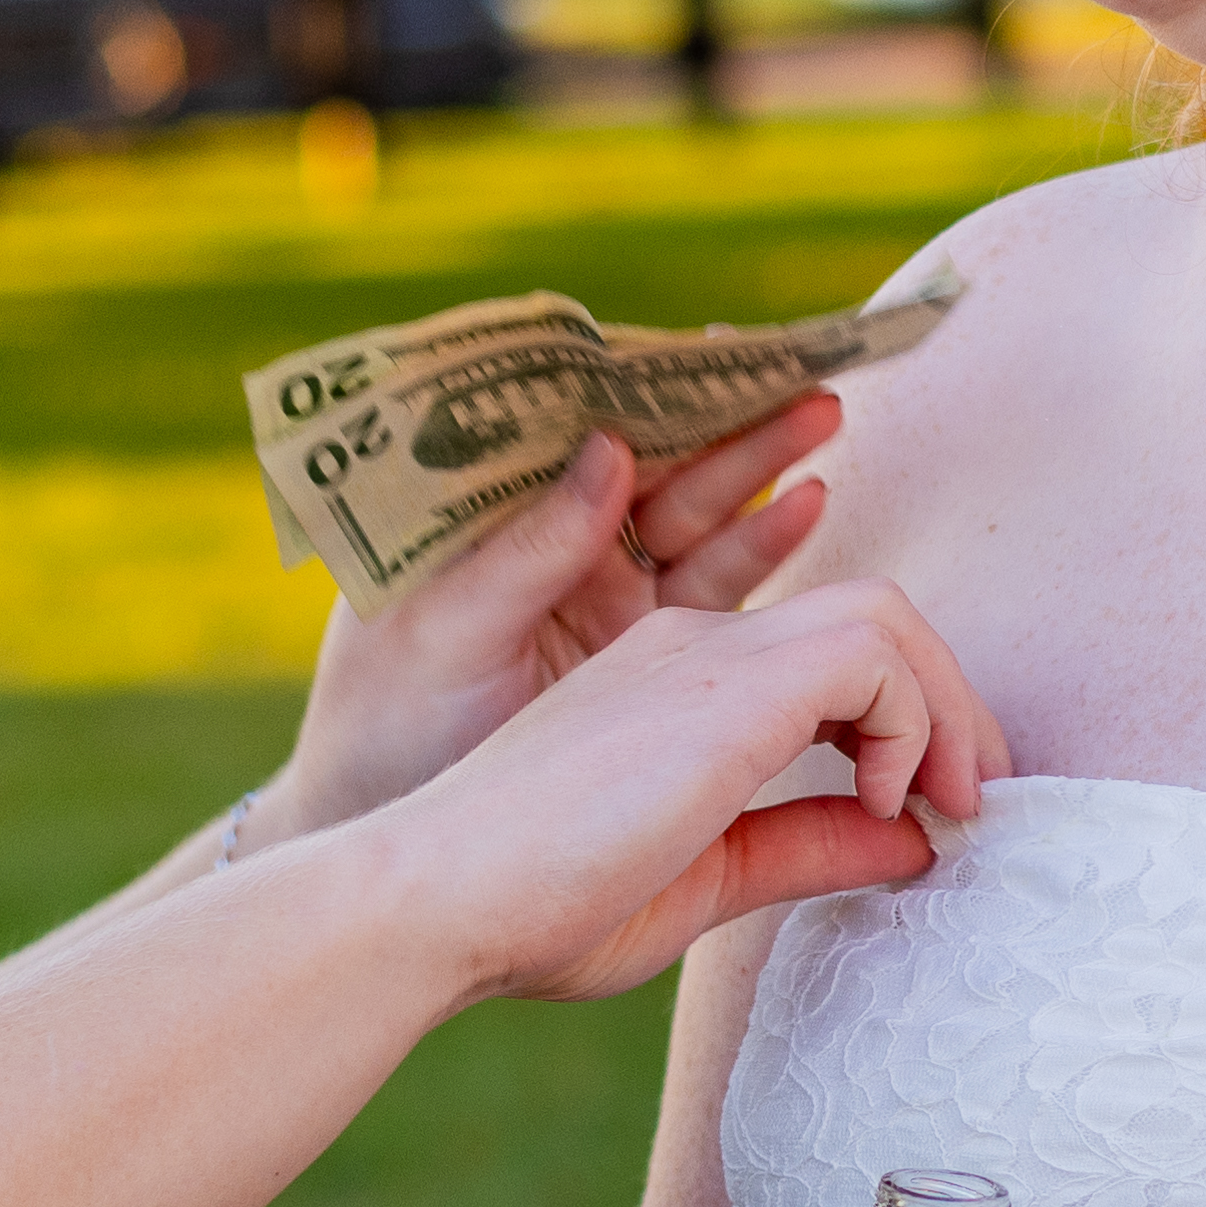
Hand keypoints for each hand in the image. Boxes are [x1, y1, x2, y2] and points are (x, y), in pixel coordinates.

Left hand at [264, 400, 854, 844]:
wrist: (406, 865)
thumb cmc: (381, 730)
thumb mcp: (439, 633)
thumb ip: (528, 549)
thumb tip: (611, 446)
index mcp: (491, 514)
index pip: (577, 424)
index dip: (646, 382)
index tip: (711, 340)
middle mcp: (556, 541)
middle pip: (656, 460)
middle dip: (727, 412)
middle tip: (800, 367)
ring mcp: (607, 595)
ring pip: (696, 515)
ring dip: (759, 466)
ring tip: (823, 416)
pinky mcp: (645, 651)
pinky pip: (716, 588)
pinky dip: (762, 545)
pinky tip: (808, 504)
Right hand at [361, 573, 998, 1003]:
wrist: (433, 900)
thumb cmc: (535, 907)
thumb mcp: (705, 880)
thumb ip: (804, 848)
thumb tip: (915, 844)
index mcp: (677, 685)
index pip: (827, 654)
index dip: (903, 717)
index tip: (929, 810)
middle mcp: (694, 644)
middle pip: (874, 616)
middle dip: (948, 700)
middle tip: (973, 800)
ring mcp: (707, 650)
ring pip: (885, 615)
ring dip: (943, 704)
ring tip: (949, 801)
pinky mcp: (728, 682)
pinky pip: (874, 652)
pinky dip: (910, 720)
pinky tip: (885, 799)